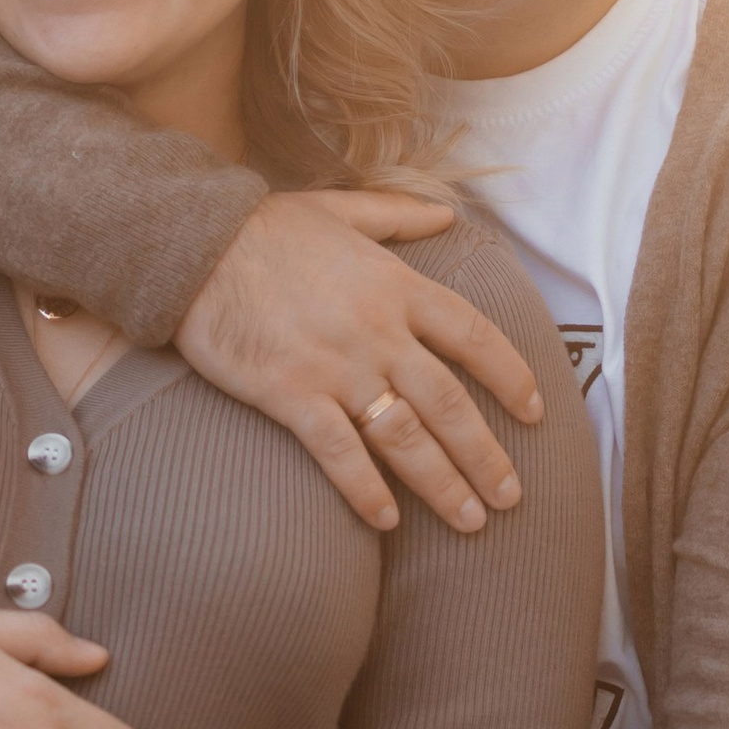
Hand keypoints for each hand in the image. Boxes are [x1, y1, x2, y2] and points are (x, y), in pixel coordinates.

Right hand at [178, 192, 545, 536]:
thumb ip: (399, 214)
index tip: (535, 412)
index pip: (474, 337)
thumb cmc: (264, 228)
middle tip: (511, 496)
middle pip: (449, 403)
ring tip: (472, 521)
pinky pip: (340, 452)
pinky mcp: (291, 394)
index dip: (511, 378)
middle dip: (486, 455)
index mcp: (397, 287)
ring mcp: (337, 366)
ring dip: (443, 483)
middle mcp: (379, 332)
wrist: (194, 245)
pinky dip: (366, 489)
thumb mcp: (340, 207)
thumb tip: (448, 216)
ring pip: (406, 436)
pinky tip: (387, 520)